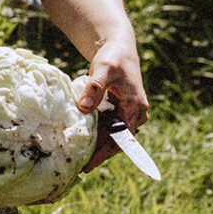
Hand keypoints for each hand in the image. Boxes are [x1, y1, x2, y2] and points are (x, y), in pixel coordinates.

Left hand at [75, 33, 148, 174]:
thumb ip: (94, 88)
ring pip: (112, 136)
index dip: (104, 153)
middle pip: (116, 141)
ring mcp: (128, 113)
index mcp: (136, 107)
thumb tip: (84, 109)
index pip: (121, 139)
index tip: (89, 165)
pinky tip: (81, 140)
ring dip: (97, 145)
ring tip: (77, 157)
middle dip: (99, 153)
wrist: (119, 47)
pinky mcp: (119, 111)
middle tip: (77, 166)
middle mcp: (135, 114)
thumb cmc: (113, 57)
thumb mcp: (103, 68)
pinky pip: (109, 127)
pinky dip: (97, 134)